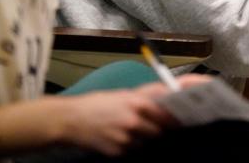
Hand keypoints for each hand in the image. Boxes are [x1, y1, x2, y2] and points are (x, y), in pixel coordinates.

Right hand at [57, 85, 174, 155]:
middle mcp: (134, 122)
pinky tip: (118, 138)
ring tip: (129, 131)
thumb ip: (144, 98)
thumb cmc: (97, 103)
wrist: (70, 120)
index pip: (167, 115)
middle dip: (157, 129)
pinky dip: (129, 147)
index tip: (179, 119)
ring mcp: (126, 139)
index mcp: (137, 103)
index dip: (173, 118)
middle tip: (151, 126)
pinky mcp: (117, 152)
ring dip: (143, 139)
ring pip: (146, 143)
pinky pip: (131, 151)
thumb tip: (166, 97)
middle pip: (159, 132)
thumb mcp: (122, 94)